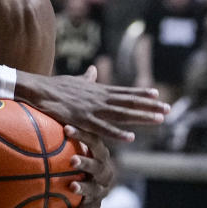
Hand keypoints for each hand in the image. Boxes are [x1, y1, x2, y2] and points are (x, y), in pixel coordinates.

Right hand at [15, 65, 168, 141]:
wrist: (37, 89)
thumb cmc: (53, 86)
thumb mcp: (75, 80)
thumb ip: (87, 78)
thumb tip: (95, 69)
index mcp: (97, 89)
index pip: (124, 91)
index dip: (141, 93)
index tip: (158, 95)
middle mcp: (99, 97)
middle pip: (129, 102)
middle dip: (150, 106)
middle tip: (169, 109)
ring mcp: (92, 108)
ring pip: (121, 114)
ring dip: (141, 117)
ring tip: (159, 120)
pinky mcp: (82, 119)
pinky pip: (102, 128)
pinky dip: (117, 133)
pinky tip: (130, 138)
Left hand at [64, 126, 111, 207]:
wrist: (95, 180)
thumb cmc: (78, 155)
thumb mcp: (73, 145)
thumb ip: (58, 134)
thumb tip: (33, 112)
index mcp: (99, 153)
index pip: (93, 140)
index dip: (82, 134)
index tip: (66, 129)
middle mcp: (104, 169)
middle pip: (97, 165)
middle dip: (85, 162)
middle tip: (72, 160)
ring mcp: (102, 187)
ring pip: (95, 189)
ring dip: (84, 188)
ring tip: (72, 187)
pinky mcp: (97, 202)